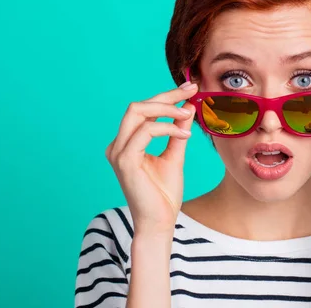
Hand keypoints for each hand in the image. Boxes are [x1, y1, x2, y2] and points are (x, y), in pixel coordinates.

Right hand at [105, 81, 198, 234]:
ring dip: (167, 109)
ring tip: (189, 114)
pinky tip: (185, 134)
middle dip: (166, 95)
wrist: (159, 222)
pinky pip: (146, 131)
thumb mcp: (175, 155)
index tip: (189, 88)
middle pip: (138, 106)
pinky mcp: (125, 160)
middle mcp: (118, 145)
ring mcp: (118, 152)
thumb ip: (177, 132)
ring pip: (138, 112)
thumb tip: (187, 108)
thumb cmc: (164, 194)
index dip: (166, 96)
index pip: (143, 110)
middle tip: (192, 90)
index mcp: (127, 143)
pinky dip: (167, 128)